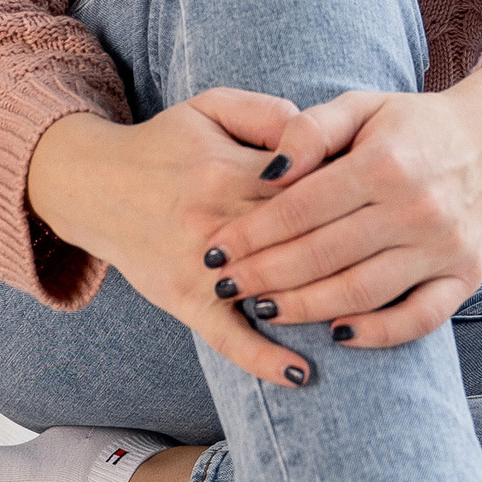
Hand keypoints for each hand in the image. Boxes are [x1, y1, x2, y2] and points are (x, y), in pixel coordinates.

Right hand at [25, 90, 357, 387]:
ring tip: (367, 313)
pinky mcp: (185, 301)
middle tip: (386, 256)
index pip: (306, 187)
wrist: (94, 184)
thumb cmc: (165, 143)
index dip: (347, 196)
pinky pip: (228, 339)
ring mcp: (201, 269)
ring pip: (271, 291)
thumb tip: (319, 136)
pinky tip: (302, 375)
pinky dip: (264, 360)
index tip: (378, 203)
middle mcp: (215, 223)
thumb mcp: (212, 107)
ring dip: (318, 304)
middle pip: (297, 242)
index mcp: (227, 170)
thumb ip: (269, 113)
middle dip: (344, 250)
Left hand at [191, 61, 481, 350]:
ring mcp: (444, 247)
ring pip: (361, 292)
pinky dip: (376, 334)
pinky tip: (335, 336)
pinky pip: (418, 319)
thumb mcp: (362, 105)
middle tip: (225, 285)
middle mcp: (418, 208)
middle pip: (324, 254)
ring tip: (262, 310)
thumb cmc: (412, 125)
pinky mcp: (465, 277)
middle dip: (265, 275)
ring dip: (305, 308)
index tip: (215, 249)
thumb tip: (269, 170)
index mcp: (386, 162)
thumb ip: (311, 129)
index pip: (302, 208)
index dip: (251, 232)